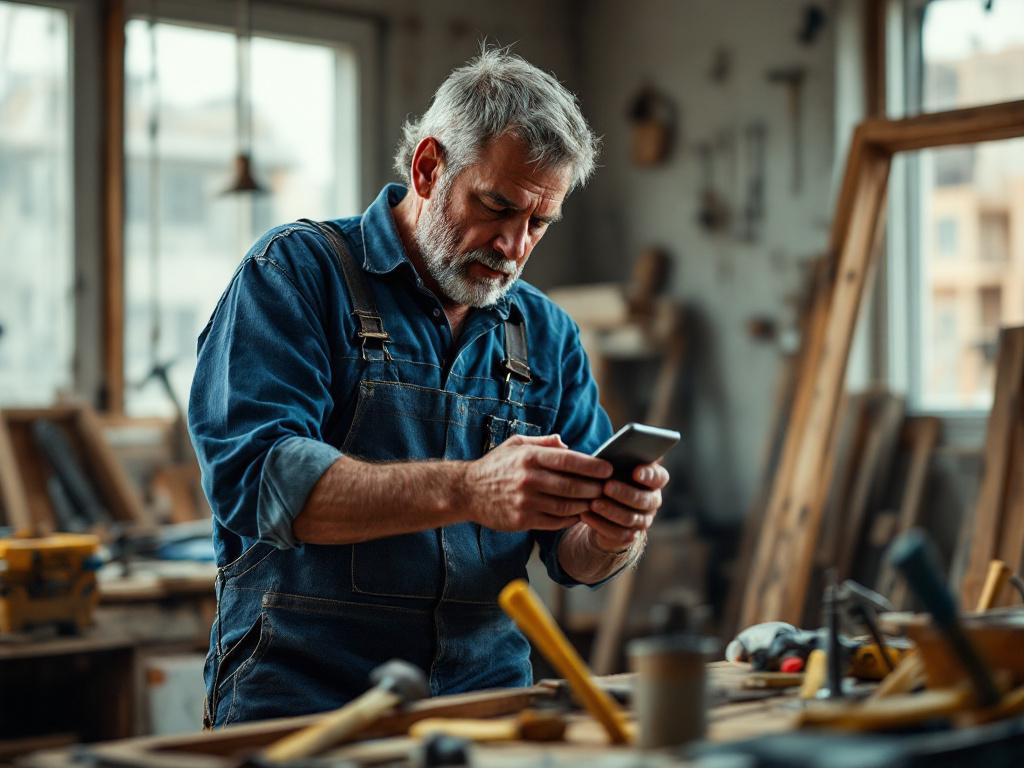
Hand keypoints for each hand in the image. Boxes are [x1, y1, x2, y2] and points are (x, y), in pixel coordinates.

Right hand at [463, 434, 612, 531]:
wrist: (466, 491)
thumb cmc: (495, 466)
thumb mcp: (516, 444)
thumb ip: (543, 443)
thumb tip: (566, 444)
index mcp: (529, 457)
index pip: (569, 460)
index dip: (593, 465)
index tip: (608, 468)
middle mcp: (529, 479)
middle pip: (572, 485)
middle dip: (595, 488)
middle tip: (608, 488)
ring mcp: (526, 501)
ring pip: (567, 506)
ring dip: (586, 505)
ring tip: (597, 502)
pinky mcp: (523, 520)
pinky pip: (555, 521)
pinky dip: (571, 518)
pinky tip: (579, 514)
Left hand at [582, 463, 669, 552]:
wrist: (602, 507)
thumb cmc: (607, 477)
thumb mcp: (610, 466)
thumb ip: (611, 457)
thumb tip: (588, 449)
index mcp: (653, 480)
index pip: (659, 477)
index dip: (649, 475)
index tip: (635, 471)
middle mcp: (652, 500)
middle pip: (645, 499)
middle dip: (625, 493)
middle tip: (606, 487)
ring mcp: (643, 519)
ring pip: (631, 518)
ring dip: (611, 510)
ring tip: (593, 503)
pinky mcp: (629, 535)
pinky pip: (618, 533)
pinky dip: (600, 524)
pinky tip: (586, 516)